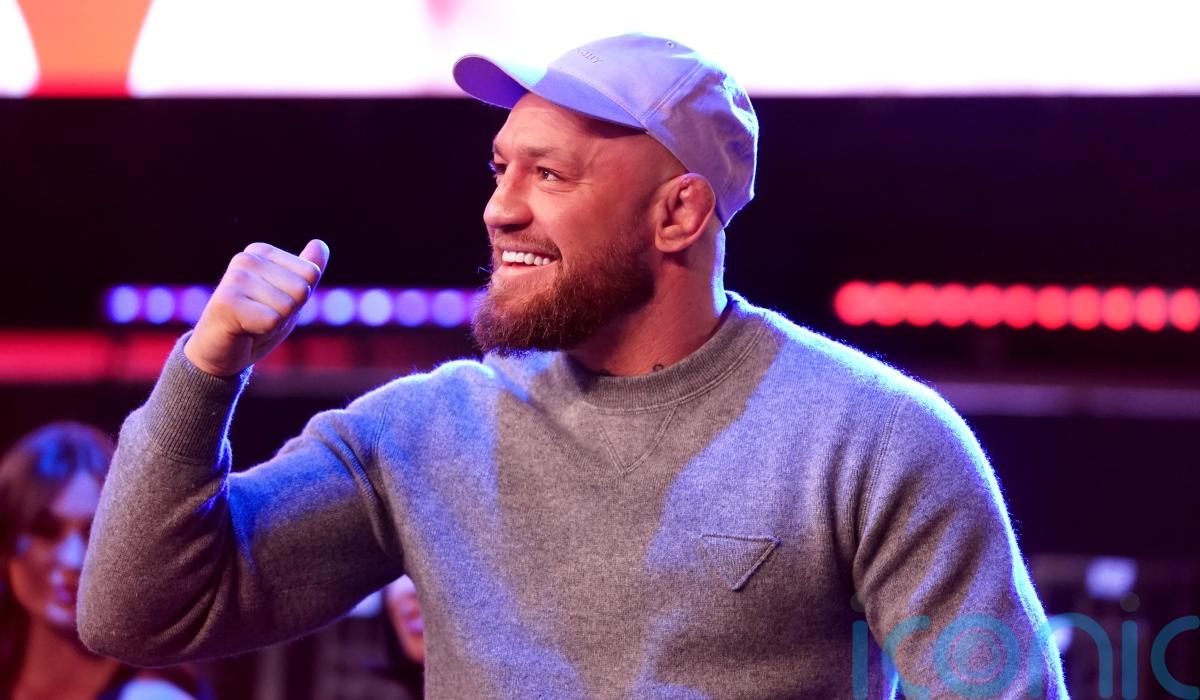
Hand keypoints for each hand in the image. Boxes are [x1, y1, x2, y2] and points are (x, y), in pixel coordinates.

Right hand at [184, 240, 328, 376]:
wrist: (219, 353)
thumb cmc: (255, 323)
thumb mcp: (288, 296)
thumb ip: (305, 272)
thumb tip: (320, 244)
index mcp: (261, 252)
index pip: (311, 272)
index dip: (298, 299)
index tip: (272, 304)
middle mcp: (246, 258)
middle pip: (302, 289)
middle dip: (288, 312)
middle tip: (261, 317)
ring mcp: (235, 277)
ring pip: (288, 306)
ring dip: (274, 323)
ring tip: (251, 322)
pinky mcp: (227, 301)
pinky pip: (272, 321)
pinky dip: (264, 332)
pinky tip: (243, 330)